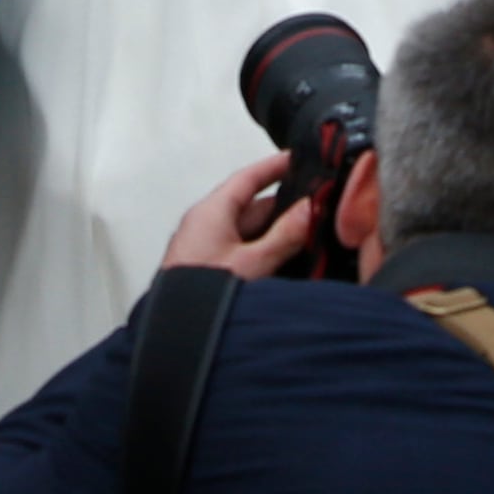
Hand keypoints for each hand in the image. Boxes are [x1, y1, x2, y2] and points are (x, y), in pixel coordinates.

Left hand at [159, 152, 318, 279]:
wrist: (175, 334)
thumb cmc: (200, 295)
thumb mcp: (252, 264)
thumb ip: (283, 237)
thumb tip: (308, 210)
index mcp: (211, 213)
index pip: (247, 179)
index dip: (273, 167)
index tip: (296, 158)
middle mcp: (208, 226)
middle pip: (252, 207)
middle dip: (285, 207)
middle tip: (318, 205)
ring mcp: (209, 248)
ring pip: (250, 232)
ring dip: (278, 233)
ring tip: (313, 233)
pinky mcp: (212, 269)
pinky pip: (244, 251)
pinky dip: (267, 252)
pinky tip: (289, 262)